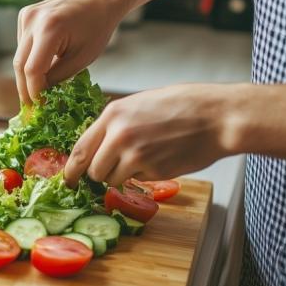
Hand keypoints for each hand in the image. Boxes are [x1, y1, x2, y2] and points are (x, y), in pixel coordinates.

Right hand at [13, 0, 123, 105]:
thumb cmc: (97, 28)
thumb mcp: (82, 59)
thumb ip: (58, 78)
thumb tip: (41, 97)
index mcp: (49, 29)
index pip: (32, 70)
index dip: (34, 92)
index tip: (40, 108)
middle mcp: (33, 20)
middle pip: (20, 65)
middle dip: (26, 89)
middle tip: (31, 108)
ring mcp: (26, 15)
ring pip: (19, 57)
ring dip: (26, 76)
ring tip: (37, 93)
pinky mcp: (25, 15)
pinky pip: (22, 46)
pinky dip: (29, 60)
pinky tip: (41, 68)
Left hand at [63, 83, 241, 187]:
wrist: (217, 116)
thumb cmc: (183, 106)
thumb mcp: (140, 104)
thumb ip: (116, 123)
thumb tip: (98, 146)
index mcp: (113, 115)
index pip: (79, 149)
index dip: (71, 169)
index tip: (67, 180)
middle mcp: (119, 136)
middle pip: (93, 170)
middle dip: (100, 174)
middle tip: (113, 169)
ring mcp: (136, 156)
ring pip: (113, 180)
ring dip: (123, 177)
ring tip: (145, 157)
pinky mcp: (154, 171)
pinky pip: (138, 181)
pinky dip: (145, 175)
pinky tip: (162, 157)